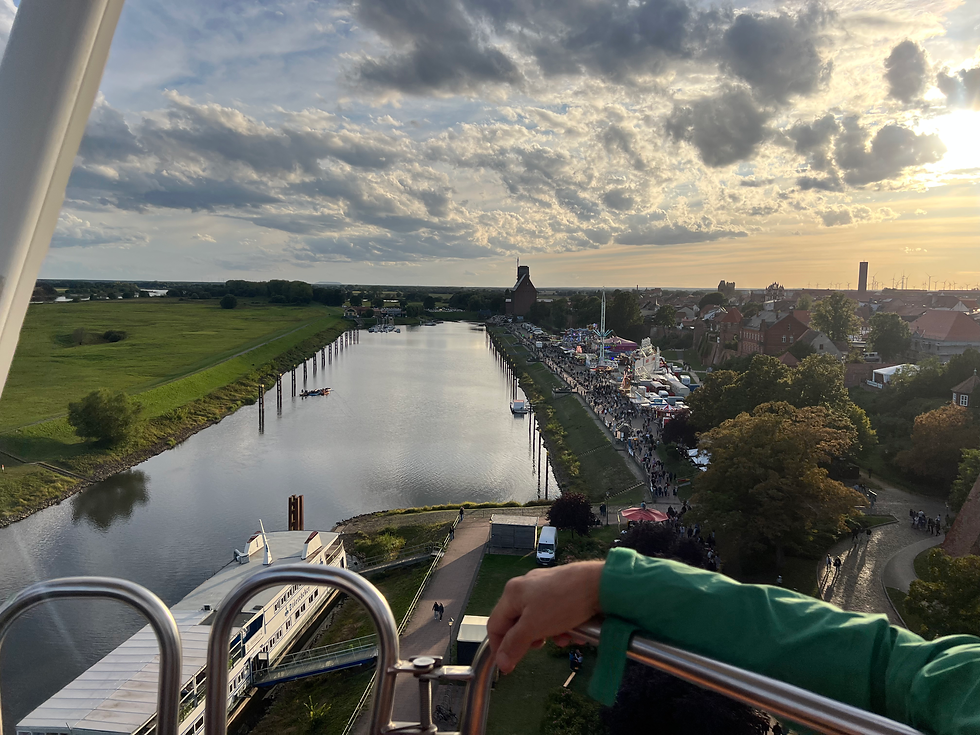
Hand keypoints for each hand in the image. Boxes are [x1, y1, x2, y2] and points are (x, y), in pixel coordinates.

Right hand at [487, 561, 603, 673]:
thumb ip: (515, 645)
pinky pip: (554, 613)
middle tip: (542, 646)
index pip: (495, 625)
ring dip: (550, 634)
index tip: (508, 665)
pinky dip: (562, 625)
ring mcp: (544, 587)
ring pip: (538, 620)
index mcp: (512, 593)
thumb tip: (501, 663)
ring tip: (564, 638)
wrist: (600, 584)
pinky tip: (574, 630)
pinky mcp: (562, 589)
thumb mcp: (534, 627)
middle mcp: (525, 587)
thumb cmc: (563, 602)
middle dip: (531, 639)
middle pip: (518, 623)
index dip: (499, 647)